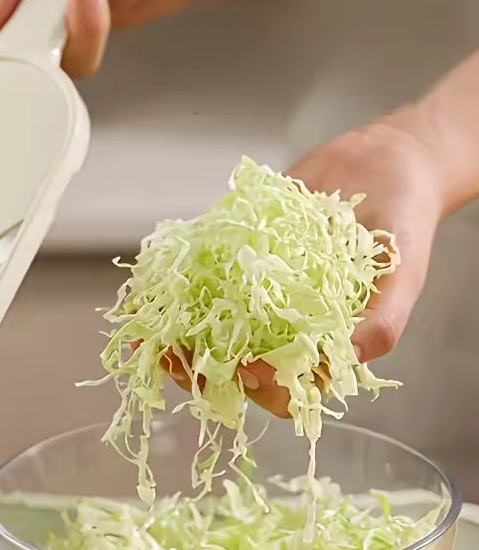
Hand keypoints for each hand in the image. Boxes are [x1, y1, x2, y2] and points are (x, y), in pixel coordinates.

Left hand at [166, 106, 446, 417]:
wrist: (382, 162)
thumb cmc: (402, 223)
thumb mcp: (404, 277)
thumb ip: (380, 324)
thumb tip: (343, 360)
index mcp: (323, 342)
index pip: (288, 387)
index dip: (265, 388)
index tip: (248, 368)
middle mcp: (284, 323)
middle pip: (236, 365)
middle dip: (203, 370)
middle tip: (176, 358)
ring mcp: (255, 291)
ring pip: (209, 329)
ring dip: (176, 338)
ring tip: (148, 338)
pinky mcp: (235, 256)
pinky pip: (199, 279)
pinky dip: (169, 290)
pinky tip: (144, 295)